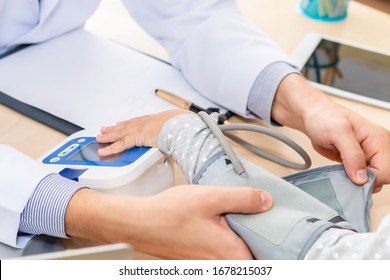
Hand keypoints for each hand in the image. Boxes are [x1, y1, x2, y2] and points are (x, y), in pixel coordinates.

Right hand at [65, 185, 272, 258]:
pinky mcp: (200, 258)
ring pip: (238, 250)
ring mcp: (209, 262)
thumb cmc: (169, 213)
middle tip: (262, 211)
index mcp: (231, 253)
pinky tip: (222, 218)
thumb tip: (267, 201)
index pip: (268, 255)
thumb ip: (243, 199)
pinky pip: (223, 249)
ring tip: (241, 212)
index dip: (277, 239)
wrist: (139, 223)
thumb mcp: (211, 197)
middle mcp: (222, 263)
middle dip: (259, 232)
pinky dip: (228, 235)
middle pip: (254, 252)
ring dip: (242, 232)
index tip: (282, 224)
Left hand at [96, 109, 190, 155]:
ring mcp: (137, 129)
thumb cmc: (180, 125)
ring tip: (99, 138)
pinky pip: (119, 144)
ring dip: (108, 136)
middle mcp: (142, 123)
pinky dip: (110, 148)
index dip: (126, 123)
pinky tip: (103, 151)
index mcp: (151, 120)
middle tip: (104, 129)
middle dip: (113, 128)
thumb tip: (177, 141)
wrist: (178, 123)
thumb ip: (172, 136)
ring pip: (118, 134)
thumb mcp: (175, 129)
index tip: (120, 124)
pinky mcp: (135, 137)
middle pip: (124, 126)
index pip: (135, 122)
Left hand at [272, 74, 389, 191]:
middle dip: (364, 181)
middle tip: (345, 173)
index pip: (386, 171)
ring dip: (356, 182)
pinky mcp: (358, 162)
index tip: (351, 176)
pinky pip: (360, 178)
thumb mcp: (337, 132)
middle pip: (382, 178)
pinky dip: (351, 180)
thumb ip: (352, 154)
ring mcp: (368, 156)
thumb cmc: (324, 118)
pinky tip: (341, 172)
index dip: (369, 178)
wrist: (314, 118)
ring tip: (342, 170)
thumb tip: (361, 178)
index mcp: (379, 139)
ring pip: (372, 180)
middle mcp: (377, 148)